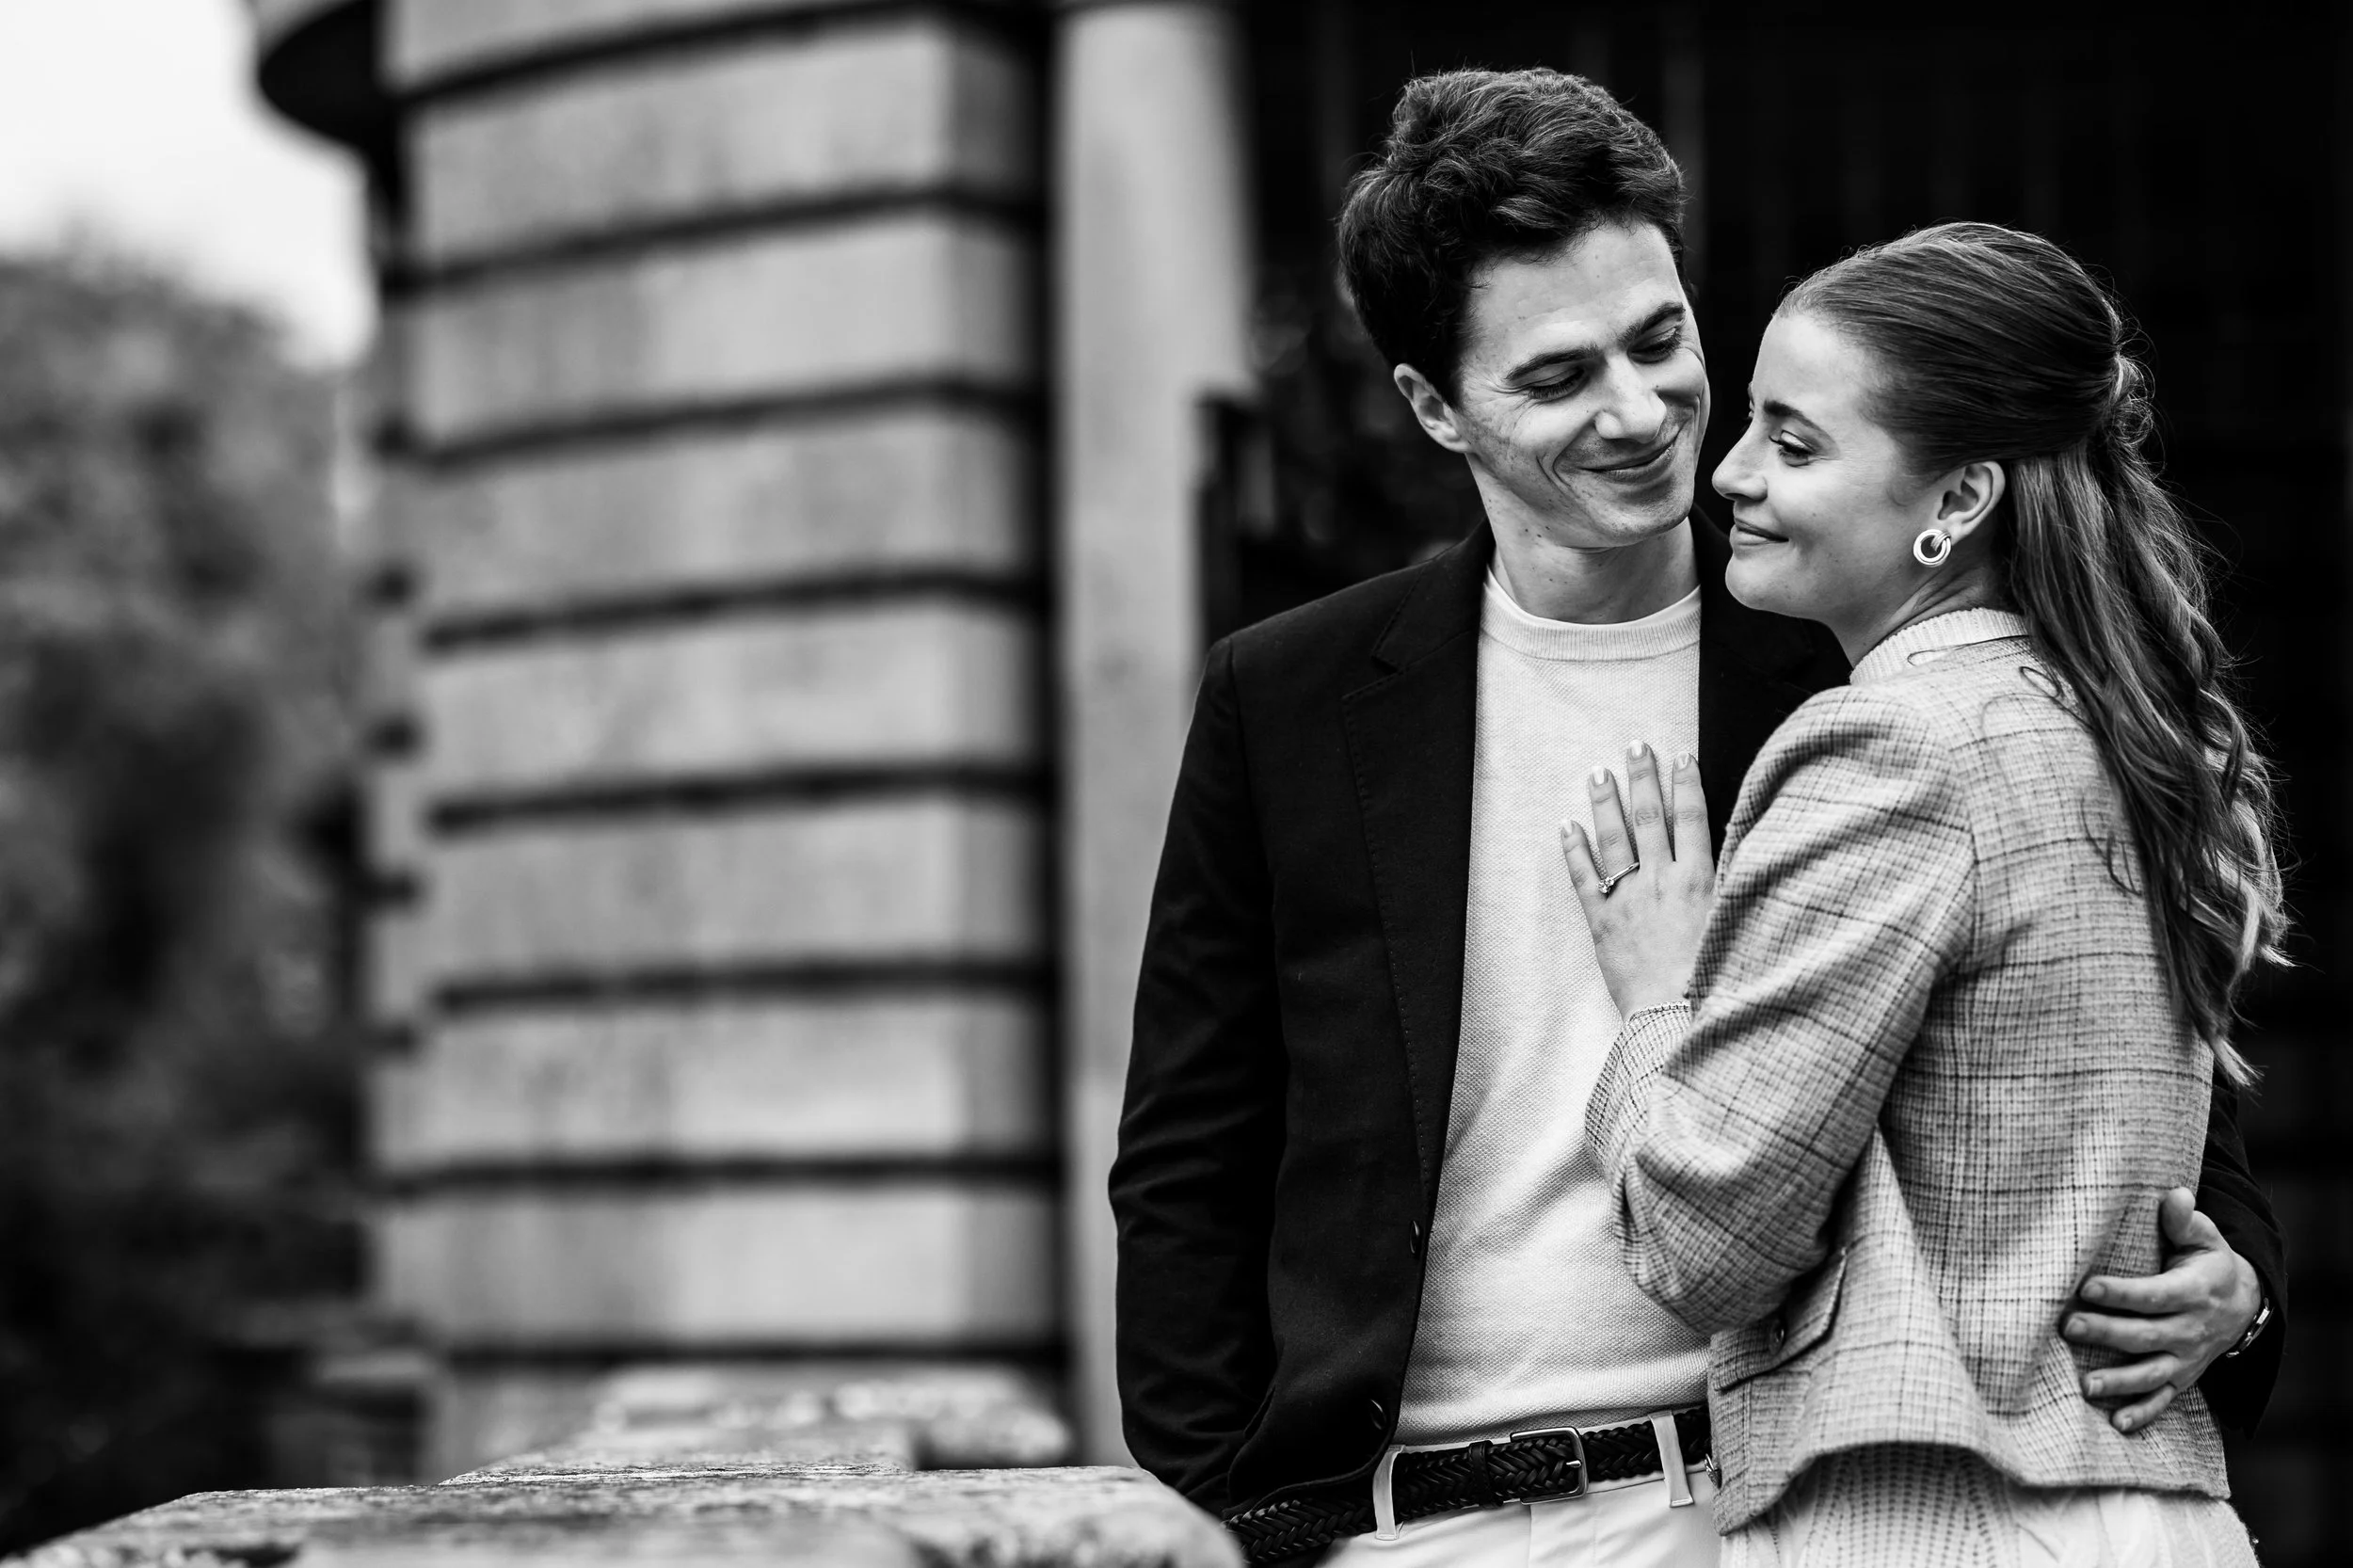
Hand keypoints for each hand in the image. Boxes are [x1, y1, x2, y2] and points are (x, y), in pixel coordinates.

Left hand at [1562, 743, 1713, 1016]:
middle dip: (1642, 779)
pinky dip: (1573, 850)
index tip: (1681, 756)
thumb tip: (1747, 849)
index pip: (1693, 819)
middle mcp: (1662, 882)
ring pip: (1613, 840)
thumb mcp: (1739, 923)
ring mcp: (1628, 900)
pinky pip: (1583, 879)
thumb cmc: (1717, 977)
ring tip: (1598, 773)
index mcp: (1700, 880)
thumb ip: (1737, 884)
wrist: (1678, 1018)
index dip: (1686, 785)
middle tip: (1635, 746)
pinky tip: (1566, 826)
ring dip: (1605, 803)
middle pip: (1650, 819)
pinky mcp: (1602, 923)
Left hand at [2064, 1187, 2262, 1432]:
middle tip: (2069, 1327)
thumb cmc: (2208, 1263)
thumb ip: (2185, 1220)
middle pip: (2146, 1335)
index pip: (2155, 1295)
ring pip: (2152, 1373)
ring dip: (2120, 1381)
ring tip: (2086, 1385)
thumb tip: (2174, 1194)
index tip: (2087, 1288)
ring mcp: (2186, 1358)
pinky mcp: (2182, 1378)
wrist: (2243, 1306)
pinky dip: (2143, 1413)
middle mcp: (2190, 1330)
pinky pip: (2163, 1400)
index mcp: (2193, 1292)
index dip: (2122, 1293)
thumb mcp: (2205, 1238)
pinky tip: (2116, 1423)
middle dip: (2108, 1333)